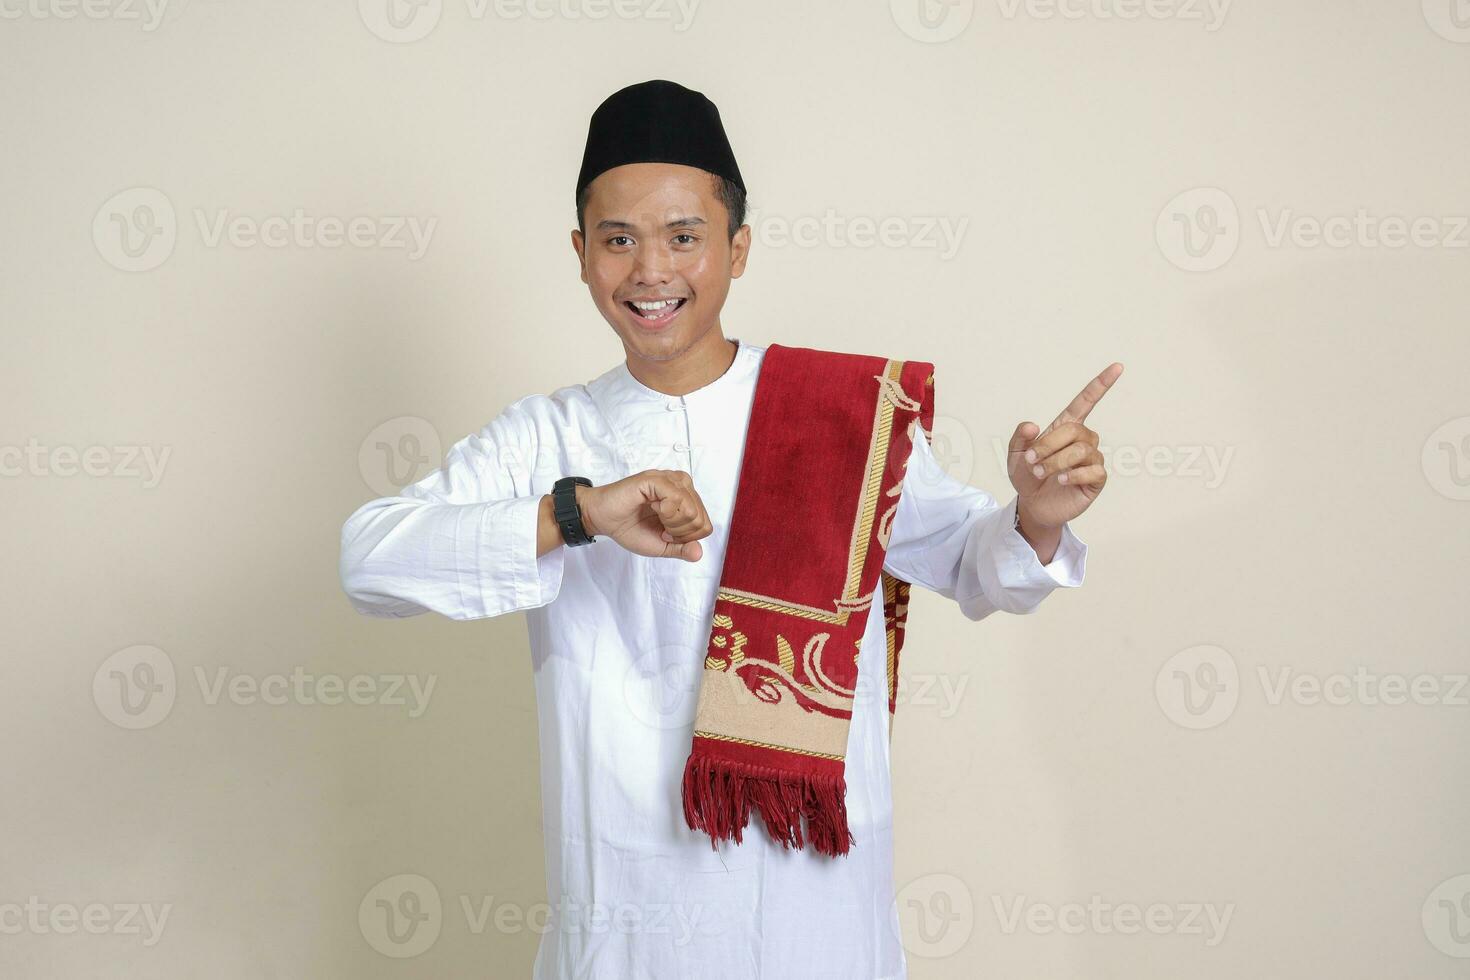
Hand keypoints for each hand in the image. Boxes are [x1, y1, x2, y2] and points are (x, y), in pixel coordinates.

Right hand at [578, 469, 712, 561]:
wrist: (601, 518)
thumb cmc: (628, 527)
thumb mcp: (660, 545)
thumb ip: (680, 549)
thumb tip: (699, 553)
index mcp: (685, 500)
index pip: (705, 524)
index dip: (687, 537)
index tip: (666, 534)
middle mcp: (680, 486)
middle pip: (700, 518)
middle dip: (679, 532)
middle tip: (660, 528)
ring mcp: (668, 480)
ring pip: (691, 508)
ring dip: (672, 522)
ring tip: (656, 518)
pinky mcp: (654, 479)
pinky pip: (675, 497)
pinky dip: (666, 512)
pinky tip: (653, 509)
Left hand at [1007, 362, 1122, 531]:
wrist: (1032, 506)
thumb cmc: (1027, 477)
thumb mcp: (1015, 455)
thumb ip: (1019, 438)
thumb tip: (1032, 425)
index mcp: (1065, 428)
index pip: (1086, 402)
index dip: (1100, 385)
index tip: (1117, 367)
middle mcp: (1082, 440)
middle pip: (1075, 430)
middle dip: (1049, 445)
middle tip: (1032, 462)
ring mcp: (1091, 459)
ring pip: (1082, 450)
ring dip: (1056, 462)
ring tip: (1041, 473)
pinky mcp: (1096, 480)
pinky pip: (1093, 470)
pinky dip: (1072, 475)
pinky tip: (1060, 481)